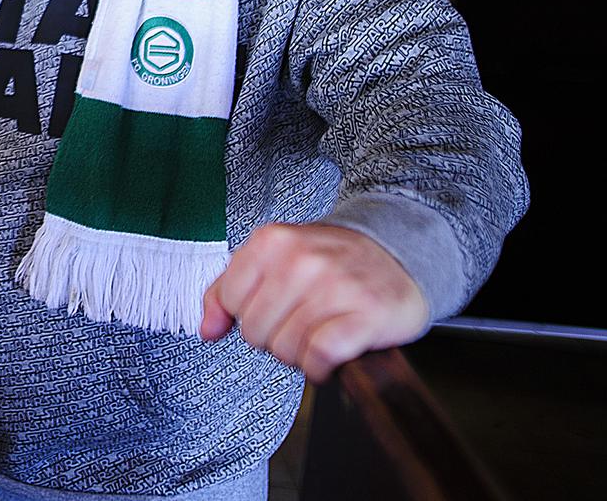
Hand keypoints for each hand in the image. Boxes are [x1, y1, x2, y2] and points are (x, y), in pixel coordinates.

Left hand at [199, 223, 427, 379]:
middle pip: (256, 331)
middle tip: (300, 323)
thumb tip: (208, 330)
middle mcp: (301, 259)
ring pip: (286, 348)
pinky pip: (320, 356)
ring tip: (319, 333)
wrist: (398, 253)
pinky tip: (331, 354)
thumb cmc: (331, 263)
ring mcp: (335, 285)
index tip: (272, 308)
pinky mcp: (366, 314)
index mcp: (272, 241)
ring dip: (300, 353)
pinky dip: (320, 366)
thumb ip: (230, 291)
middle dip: (275, 337)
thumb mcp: (274, 259)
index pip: (231, 302)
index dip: (249, 315)